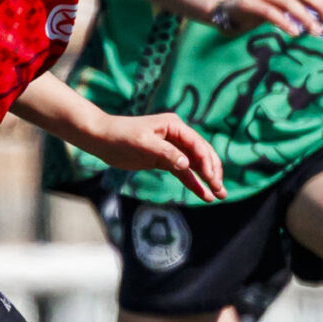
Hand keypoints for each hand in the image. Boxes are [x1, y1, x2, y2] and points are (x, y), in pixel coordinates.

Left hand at [93, 111, 225, 200]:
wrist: (102, 138)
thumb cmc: (121, 136)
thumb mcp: (143, 144)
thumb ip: (166, 154)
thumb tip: (187, 166)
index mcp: (175, 126)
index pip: (198, 145)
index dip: (207, 163)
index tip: (212, 180)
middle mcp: (177, 135)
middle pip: (202, 154)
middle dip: (213, 172)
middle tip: (220, 190)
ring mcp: (173, 148)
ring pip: (196, 165)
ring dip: (207, 179)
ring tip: (219, 195)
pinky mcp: (165, 160)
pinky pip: (184, 173)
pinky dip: (194, 183)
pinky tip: (204, 195)